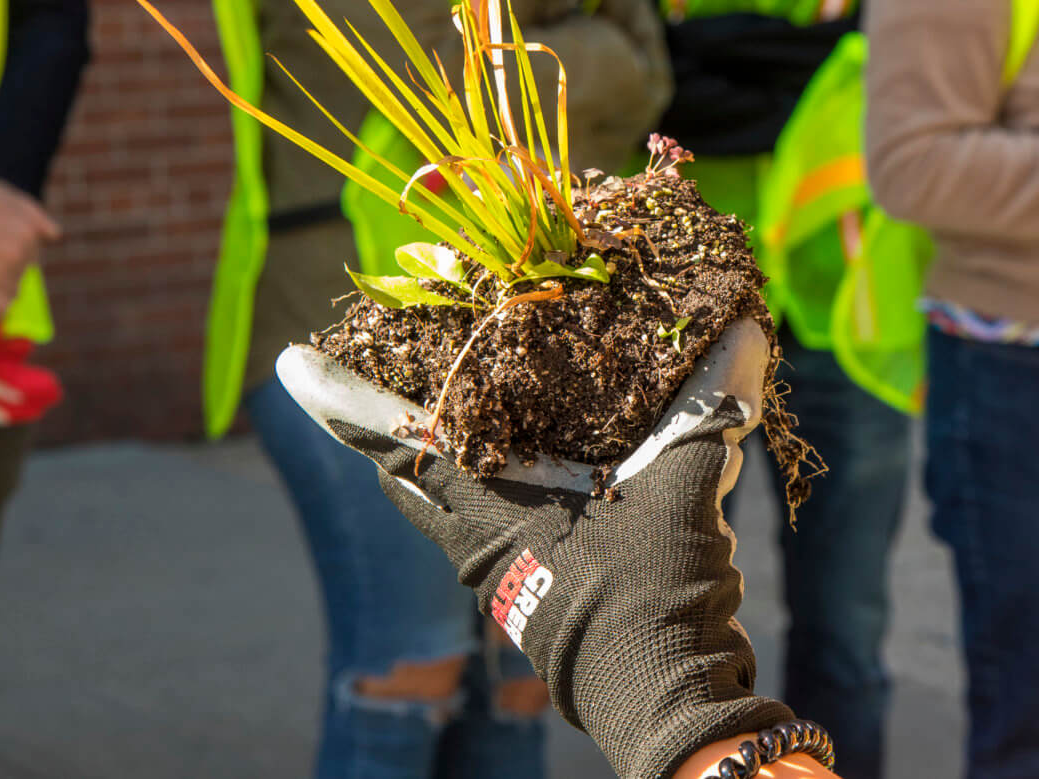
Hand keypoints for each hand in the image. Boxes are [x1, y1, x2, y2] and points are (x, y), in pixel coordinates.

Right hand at [0, 175, 59, 315]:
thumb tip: (54, 237)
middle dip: (6, 270)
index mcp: (30, 232)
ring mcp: (1, 272)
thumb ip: (35, 215)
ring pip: (12, 291)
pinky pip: (1, 309)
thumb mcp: (6, 195)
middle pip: (23, 274)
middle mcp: (20, 253)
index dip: (13, 254)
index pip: (34, 256)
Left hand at [277, 320, 795, 778]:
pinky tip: (563, 460)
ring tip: (481, 401)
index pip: (399, 450)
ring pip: (465, 503)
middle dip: (396, 430)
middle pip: (417, 480)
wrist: (677, 707)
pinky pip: (515, 523)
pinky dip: (522, 483)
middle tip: (393, 374)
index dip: (345, 404)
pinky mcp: (553, 592)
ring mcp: (517, 576)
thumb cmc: (657, 606)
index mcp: (495, 521)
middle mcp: (489, 548)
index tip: (289, 365)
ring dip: (466, 452)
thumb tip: (749, 332)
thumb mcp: (686, 496)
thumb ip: (713, 413)